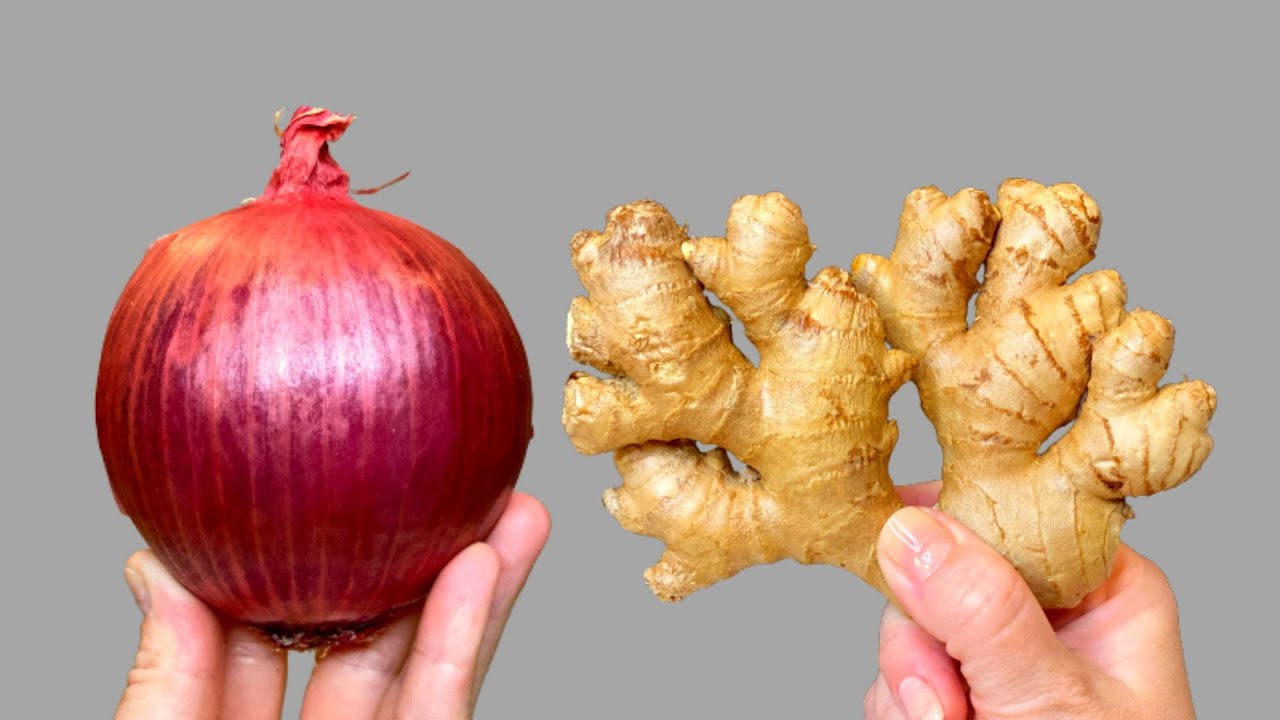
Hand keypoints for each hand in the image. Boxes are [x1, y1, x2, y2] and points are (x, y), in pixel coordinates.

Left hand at [115, 492, 550, 719]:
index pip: (265, 629)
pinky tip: (485, 569)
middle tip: (451, 472)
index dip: (298, 550)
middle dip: (415, 552)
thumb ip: (164, 680)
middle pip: (369, 636)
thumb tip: (154, 567)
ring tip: (512, 504)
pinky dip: (465, 641)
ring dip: (477, 581)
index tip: (324, 477)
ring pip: (426, 665)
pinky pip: (440, 710)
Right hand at [865, 482, 1194, 719]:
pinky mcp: (958, 697)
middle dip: (925, 646)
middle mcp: (1047, 616)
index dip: (948, 526)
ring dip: (912, 690)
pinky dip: (902, 712)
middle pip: (939, 574)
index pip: (1010, 512)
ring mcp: (998, 659)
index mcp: (1101, 590)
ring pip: (906, 630)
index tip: (899, 549)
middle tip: (947, 704)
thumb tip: (908, 529)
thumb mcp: (1048, 702)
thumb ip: (980, 613)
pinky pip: (895, 677)